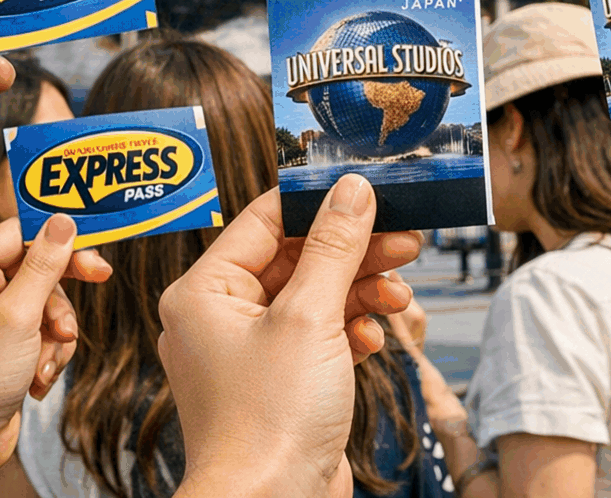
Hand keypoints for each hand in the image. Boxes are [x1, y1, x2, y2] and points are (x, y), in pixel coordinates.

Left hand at [0, 214, 111, 497]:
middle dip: (62, 290)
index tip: (95, 247)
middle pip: (38, 264)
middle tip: (102, 279)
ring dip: (56, 331)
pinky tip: (38, 378)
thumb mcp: (17, 315)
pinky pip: (42, 330)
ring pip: (46, 301)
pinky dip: (49, 352)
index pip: (21, 231)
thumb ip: (44, 265)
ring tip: (47, 360)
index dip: (60, 237)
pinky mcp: (3, 344)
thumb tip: (65, 220)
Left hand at [159, 176, 421, 497]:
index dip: (318, 204)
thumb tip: (352, 189)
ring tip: (401, 293)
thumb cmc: (268, 420)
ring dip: (361, 291)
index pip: (265, 221)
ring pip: (315, 296)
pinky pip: (319, 336)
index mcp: (206, 291)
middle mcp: (222, 316)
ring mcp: (252, 351)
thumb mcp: (308, 317)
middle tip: (404, 239)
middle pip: (297, 258)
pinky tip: (373, 338)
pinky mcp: (281, 382)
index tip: (367, 191)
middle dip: (353, 252)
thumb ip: (334, 247)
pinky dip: (350, 331)